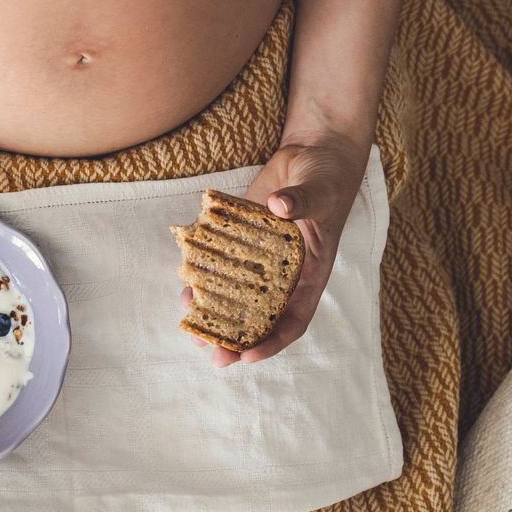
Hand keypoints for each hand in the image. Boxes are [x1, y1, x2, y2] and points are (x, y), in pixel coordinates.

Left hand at [181, 131, 368, 366]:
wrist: (312, 154)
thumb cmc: (326, 177)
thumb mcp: (320, 190)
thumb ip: (303, 201)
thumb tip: (280, 206)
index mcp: (310, 274)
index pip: (293, 320)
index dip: (272, 341)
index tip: (248, 357)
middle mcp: (284, 275)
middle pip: (259, 317)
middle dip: (236, 339)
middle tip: (213, 355)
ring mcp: (260, 260)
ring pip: (236, 297)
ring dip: (215, 315)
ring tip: (192, 329)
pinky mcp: (241, 241)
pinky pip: (221, 266)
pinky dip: (204, 278)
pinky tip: (186, 286)